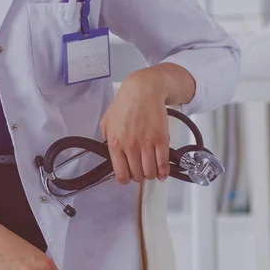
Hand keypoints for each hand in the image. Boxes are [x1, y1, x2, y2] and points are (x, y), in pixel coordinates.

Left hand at [100, 67, 170, 183]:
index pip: (120, 173)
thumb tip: (108, 151)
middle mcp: (130, 146)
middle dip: (138, 176)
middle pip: (136, 175)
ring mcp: (146, 144)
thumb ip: (105, 138)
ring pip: (150, 172)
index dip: (124, 179)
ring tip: (150, 171)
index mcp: (114, 143)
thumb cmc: (125, 103)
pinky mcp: (161, 140)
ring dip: (150, 175)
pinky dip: (163, 172)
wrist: (144, 90)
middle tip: (139, 170)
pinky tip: (161, 172)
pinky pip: (163, 164)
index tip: (127, 177)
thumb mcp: (107, 120)